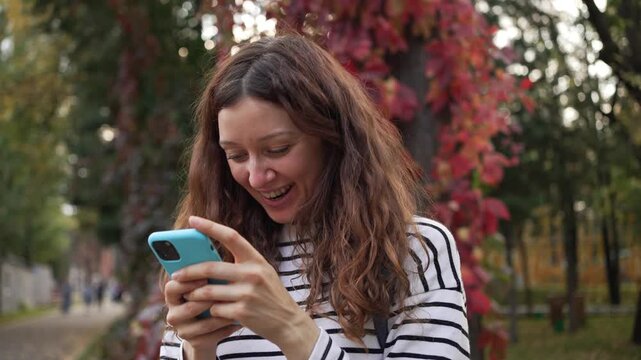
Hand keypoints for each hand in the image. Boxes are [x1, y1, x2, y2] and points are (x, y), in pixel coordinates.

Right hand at [164, 278, 240, 357]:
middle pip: (186, 304)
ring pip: (201, 321)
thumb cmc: (212, 295)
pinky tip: (238, 320)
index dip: (187, 281)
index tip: (205, 276)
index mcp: (175, 294)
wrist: (212, 328)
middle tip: (222, 291)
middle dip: (206, 297)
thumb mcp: (208, 282)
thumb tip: (220, 252)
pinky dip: (226, 326)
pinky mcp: (194, 341)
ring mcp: (183, 328)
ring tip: (235, 304)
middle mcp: (174, 312)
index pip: (173, 285)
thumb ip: (209, 270)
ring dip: (219, 312)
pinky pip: (211, 333)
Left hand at [171, 215, 319, 359]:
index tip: (193, 220)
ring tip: (188, 296)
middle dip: (188, 271)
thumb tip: (206, 260)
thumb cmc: (270, 296)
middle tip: (175, 275)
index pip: (231, 236)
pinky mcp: (242, 312)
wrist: (288, 322)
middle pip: (210, 267)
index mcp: (256, 260)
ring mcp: (248, 293)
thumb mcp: (262, 274)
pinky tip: (214, 314)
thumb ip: (240, 265)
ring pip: (207, 291)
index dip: (210, 227)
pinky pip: (215, 309)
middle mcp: (253, 274)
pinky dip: (211, 311)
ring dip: (194, 295)